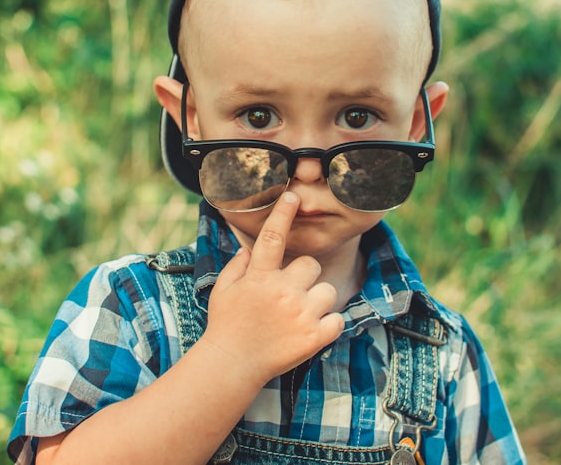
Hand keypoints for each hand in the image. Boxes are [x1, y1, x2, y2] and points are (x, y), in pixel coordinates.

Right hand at [201, 192, 344, 387]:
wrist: (232, 365)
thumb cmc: (226, 325)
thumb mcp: (223, 290)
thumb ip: (238, 266)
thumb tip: (250, 249)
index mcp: (259, 278)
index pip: (273, 238)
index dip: (283, 214)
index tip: (292, 196)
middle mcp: (282, 292)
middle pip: (311, 265)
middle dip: (304, 276)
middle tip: (290, 294)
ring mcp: (301, 314)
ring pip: (327, 290)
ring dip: (317, 300)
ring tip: (299, 315)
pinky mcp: (314, 337)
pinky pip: (337, 319)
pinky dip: (328, 324)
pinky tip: (311, 330)